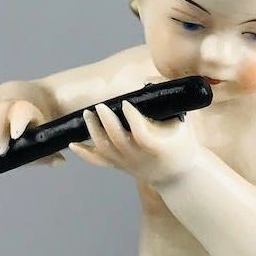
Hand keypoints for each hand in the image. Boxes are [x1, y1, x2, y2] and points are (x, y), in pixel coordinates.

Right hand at [0, 99, 64, 165]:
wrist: (38, 100)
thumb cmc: (42, 125)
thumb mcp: (45, 137)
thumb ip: (47, 150)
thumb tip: (60, 161)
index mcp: (29, 106)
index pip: (20, 110)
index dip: (17, 120)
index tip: (16, 136)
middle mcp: (8, 104)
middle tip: (1, 150)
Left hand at [68, 101, 200, 184]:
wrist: (178, 175)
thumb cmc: (182, 143)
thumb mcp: (182, 122)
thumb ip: (167, 101)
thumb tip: (149, 80)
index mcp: (158, 147)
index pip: (141, 132)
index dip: (132, 117)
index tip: (125, 102)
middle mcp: (140, 157)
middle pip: (118, 140)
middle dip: (107, 121)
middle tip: (101, 106)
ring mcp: (128, 163)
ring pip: (105, 149)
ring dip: (94, 131)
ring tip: (88, 114)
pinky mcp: (120, 166)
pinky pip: (98, 161)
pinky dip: (84, 153)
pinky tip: (72, 144)